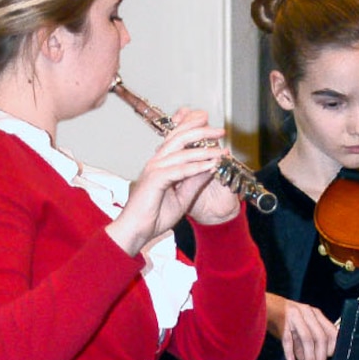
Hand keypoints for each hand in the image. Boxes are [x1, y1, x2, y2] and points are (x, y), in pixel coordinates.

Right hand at [106, 109, 232, 253]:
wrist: (137, 231)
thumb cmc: (154, 216)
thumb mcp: (183, 196)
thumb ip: (194, 181)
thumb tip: (210, 167)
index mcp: (161, 163)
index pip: (178, 139)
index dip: (194, 130)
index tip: (212, 129)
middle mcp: (157, 162)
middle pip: (180, 138)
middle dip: (202, 131)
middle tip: (220, 130)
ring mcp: (155, 168)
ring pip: (182, 153)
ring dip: (204, 151)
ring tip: (221, 151)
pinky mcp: (155, 179)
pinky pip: (180, 170)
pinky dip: (196, 167)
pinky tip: (210, 166)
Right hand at [266, 295, 337, 359]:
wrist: (263, 305)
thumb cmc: (284, 318)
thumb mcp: (301, 327)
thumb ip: (309, 342)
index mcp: (315, 314)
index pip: (331, 331)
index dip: (332, 348)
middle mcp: (307, 313)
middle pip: (320, 337)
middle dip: (320, 358)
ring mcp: (294, 316)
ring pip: (307, 339)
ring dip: (310, 359)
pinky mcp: (282, 322)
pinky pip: (288, 341)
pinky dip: (291, 354)